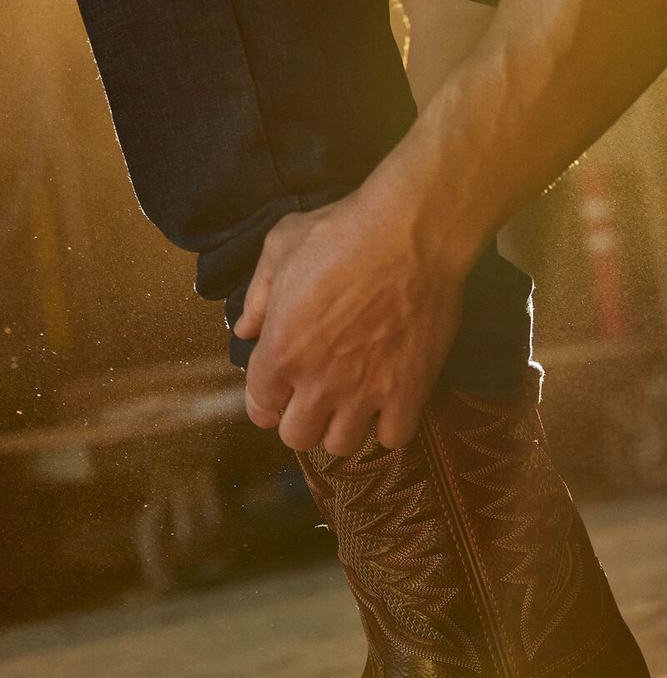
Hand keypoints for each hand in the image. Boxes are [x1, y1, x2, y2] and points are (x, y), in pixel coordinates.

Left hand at [232, 189, 464, 455]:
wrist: (410, 235)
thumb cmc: (342, 232)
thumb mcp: (281, 247)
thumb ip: (258, 295)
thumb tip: (244, 329)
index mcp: (281, 350)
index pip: (260, 406)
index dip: (266, 402)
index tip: (277, 394)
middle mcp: (318, 383)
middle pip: (297, 437)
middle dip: (301, 420)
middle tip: (314, 399)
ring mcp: (365, 393)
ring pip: (342, 445)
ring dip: (343, 427)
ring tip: (353, 405)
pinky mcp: (408, 393)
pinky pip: (393, 438)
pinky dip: (389, 427)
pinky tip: (390, 405)